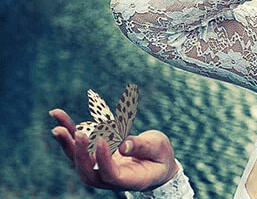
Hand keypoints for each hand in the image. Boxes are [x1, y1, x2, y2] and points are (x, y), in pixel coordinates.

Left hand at [50, 109, 179, 191]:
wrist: (155, 166)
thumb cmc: (160, 157)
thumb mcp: (158, 149)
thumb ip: (142, 147)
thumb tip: (122, 145)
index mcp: (130, 179)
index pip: (110, 175)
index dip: (104, 160)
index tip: (102, 139)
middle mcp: (110, 179)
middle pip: (88, 173)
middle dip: (80, 153)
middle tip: (77, 133)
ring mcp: (100, 169)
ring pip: (78, 159)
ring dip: (67, 141)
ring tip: (57, 122)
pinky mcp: (95, 157)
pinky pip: (79, 147)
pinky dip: (68, 132)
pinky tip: (58, 116)